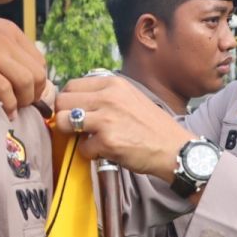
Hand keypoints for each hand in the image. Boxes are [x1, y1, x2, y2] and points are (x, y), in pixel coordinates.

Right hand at [0, 14, 47, 116]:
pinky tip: (5, 110)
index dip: (40, 83)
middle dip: (35, 94)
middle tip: (24, 103)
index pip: (40, 62)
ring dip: (24, 100)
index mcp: (11, 32)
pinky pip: (4, 89)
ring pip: (25, 81)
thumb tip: (26, 79)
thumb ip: (8, 49)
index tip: (31, 93)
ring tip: (15, 107)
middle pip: (37, 73)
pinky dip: (9, 104)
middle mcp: (5, 40)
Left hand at [55, 75, 194, 181]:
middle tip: (75, 128)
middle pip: (62, 102)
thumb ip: (104, 95)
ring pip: (63, 122)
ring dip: (71, 133)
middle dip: (64, 116)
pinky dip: (90, 153)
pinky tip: (104, 151)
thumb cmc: (151, 125)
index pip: (72, 85)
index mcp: (113, 83)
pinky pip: (81, 147)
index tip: (73, 112)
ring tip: (86, 138)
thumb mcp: (130, 97)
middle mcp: (108, 97)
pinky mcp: (107, 141)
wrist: (174, 148)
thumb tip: (75, 101)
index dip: (68, 101)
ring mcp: (106, 119)